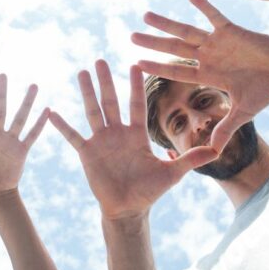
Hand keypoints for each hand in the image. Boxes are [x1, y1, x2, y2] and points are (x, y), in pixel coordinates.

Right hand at [49, 61, 217, 219]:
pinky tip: (52, 112)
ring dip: (86, 92)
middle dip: (106, 81)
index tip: (135, 64)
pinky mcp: (87, 153)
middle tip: (100, 60)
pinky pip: (73, 136)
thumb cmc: (149, 191)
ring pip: (92, 111)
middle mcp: (118, 133)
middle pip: (111, 101)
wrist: (128, 209)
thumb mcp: (172, 173)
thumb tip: (217, 150)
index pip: (136, 104)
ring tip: (80, 73)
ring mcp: (101, 141)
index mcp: (137, 134)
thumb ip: (191, 159)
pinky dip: (62, 125)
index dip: (135, 86)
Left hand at [131, 0, 268, 151]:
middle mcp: (208, 56)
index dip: (157, 68)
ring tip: (146, 15)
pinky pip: (215, 15)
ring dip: (167, 23)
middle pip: (174, 49)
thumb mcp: (243, 113)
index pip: (176, 71)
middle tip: (130, 36)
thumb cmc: (265, 91)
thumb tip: (213, 152)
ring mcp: (218, 42)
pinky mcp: (233, 30)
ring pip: (187, 31)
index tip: (136, 64)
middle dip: (153, 43)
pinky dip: (204, 5)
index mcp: (208, 75)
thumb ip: (226, 129)